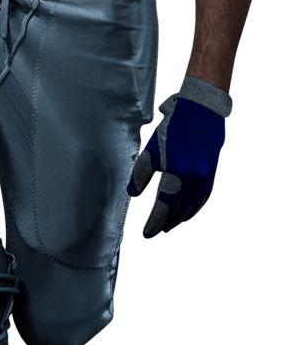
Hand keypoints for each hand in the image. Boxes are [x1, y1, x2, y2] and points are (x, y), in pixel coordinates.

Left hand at [127, 77, 232, 238]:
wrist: (202, 112)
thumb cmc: (173, 127)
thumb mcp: (152, 148)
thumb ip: (141, 173)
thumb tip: (133, 194)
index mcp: (177, 174)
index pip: (163, 207)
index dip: (154, 222)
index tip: (146, 233)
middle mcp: (194, 181)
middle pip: (178, 211)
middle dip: (165, 223)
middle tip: (154, 230)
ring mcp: (205, 179)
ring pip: (192, 208)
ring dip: (179, 219)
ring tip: (168, 225)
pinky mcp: (211, 175)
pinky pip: (202, 200)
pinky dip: (193, 209)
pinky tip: (186, 212)